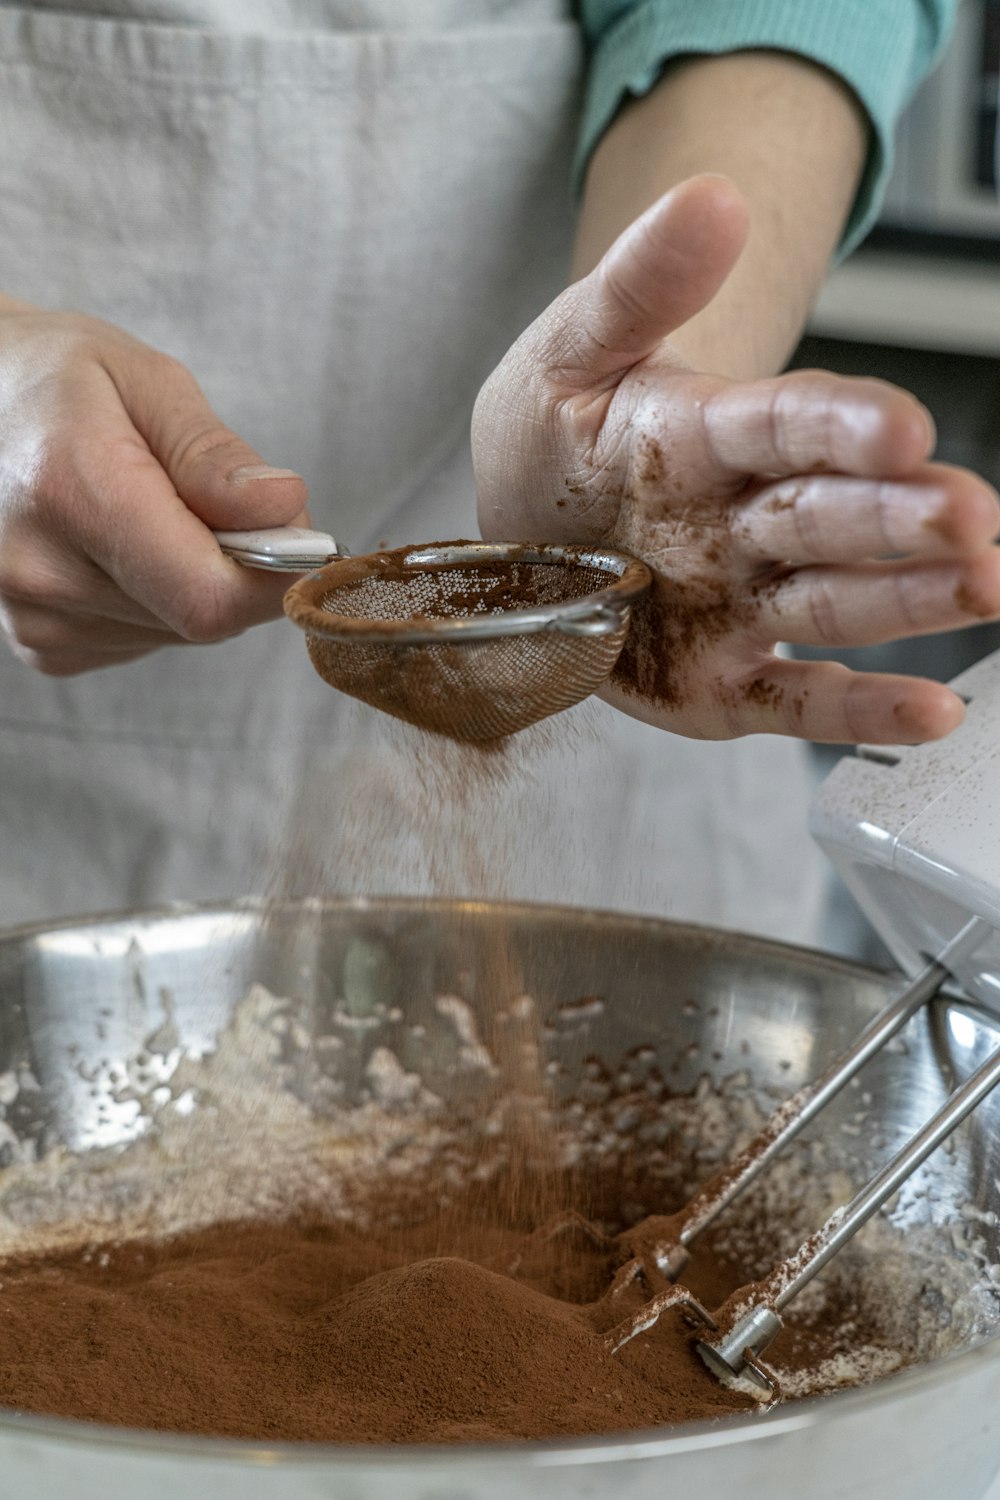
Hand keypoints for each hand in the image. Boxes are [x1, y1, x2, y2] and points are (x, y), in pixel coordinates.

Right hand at [0, 302, 308, 674]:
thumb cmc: (58, 381)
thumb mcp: (146, 381)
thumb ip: (215, 455)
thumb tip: (284, 511)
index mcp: (71, 491)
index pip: (208, 596)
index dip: (274, 577)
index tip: (297, 535)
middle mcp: (40, 571)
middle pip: (201, 617)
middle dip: (235, 565)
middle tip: (206, 498)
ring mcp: (34, 617)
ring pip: (178, 631)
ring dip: (192, 580)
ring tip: (144, 512)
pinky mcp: (41, 645)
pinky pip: (143, 639)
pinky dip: (155, 599)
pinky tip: (117, 546)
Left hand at [473, 176, 999, 743]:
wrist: (529, 523)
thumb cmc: (562, 432)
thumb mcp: (573, 350)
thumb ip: (638, 287)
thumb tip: (711, 195)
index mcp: (710, 433)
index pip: (786, 422)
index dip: (839, 425)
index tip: (899, 427)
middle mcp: (745, 519)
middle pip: (829, 513)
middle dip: (899, 517)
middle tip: (970, 519)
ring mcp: (741, 600)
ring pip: (835, 600)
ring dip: (911, 600)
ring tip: (987, 588)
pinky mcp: (726, 679)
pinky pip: (797, 697)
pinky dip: (860, 708)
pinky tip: (932, 712)